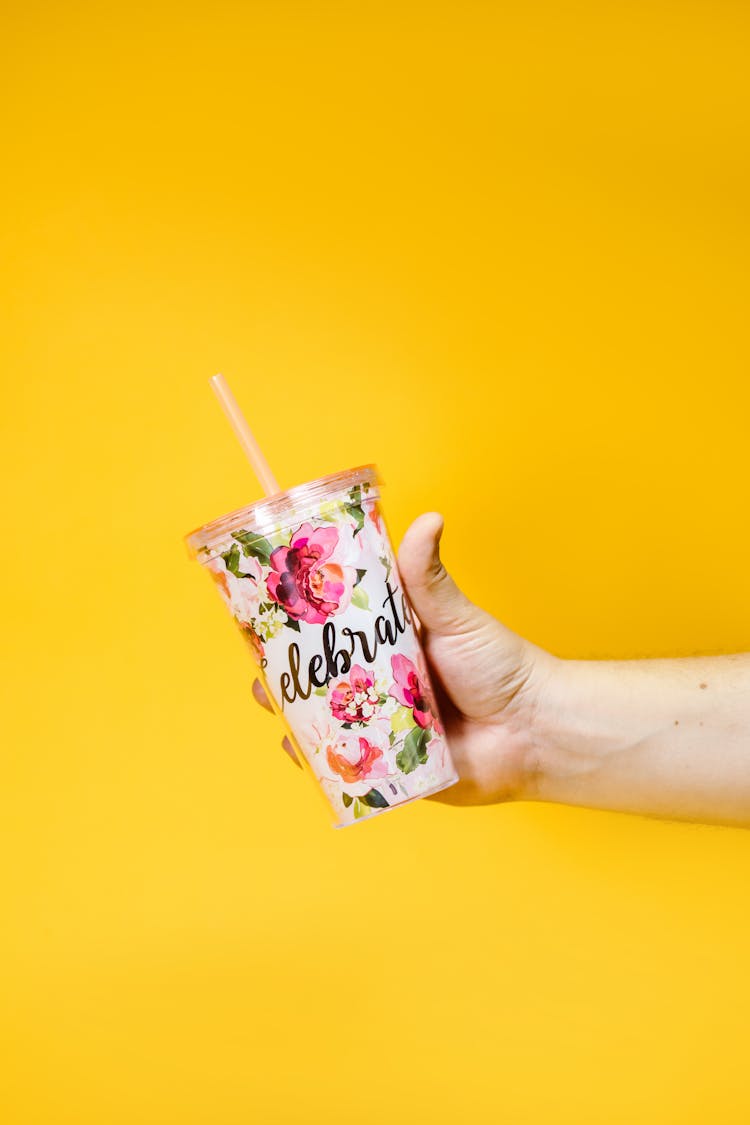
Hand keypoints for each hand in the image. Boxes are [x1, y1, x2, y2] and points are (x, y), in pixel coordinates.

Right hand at [252, 512, 556, 804]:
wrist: (535, 731)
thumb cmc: (500, 667)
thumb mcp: (456, 617)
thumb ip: (429, 577)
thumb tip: (428, 518)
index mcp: (391, 647)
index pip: (337, 635)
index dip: (301, 629)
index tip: (269, 618)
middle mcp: (382, 686)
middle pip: (322, 682)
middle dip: (287, 678)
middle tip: (263, 670)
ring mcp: (384, 728)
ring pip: (327, 725)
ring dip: (296, 719)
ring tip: (273, 706)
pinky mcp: (392, 768)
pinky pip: (349, 768)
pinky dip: (321, 764)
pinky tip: (299, 751)